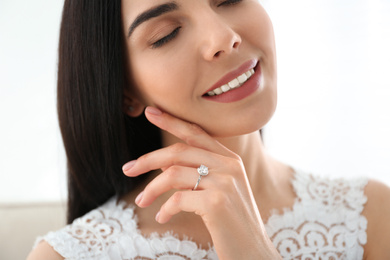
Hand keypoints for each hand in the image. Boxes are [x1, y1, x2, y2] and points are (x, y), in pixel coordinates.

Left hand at [123, 106, 280, 259]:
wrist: (253, 253)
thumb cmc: (233, 223)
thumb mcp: (219, 191)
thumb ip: (199, 173)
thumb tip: (165, 164)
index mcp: (230, 160)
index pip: (196, 132)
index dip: (172, 121)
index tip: (150, 111)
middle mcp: (229, 166)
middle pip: (179, 151)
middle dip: (148, 159)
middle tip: (127, 168)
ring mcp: (225, 182)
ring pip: (173, 173)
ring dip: (151, 188)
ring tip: (141, 202)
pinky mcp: (217, 203)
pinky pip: (178, 199)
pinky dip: (165, 209)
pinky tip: (162, 218)